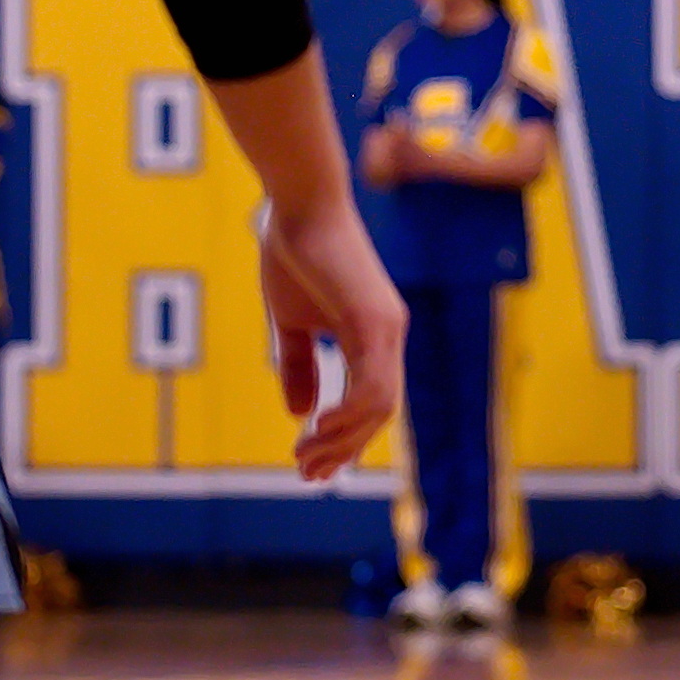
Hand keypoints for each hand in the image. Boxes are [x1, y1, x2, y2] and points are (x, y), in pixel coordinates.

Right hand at [257, 190, 405, 480]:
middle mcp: (388, 335)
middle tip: (308, 475)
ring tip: (306, 457)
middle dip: (343, 450)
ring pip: (379, 407)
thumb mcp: (291, 322)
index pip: (371, 403)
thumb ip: (299, 365)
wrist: (300, 204)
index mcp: (373, 336)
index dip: (345, 439)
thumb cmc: (294, 252)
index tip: (312, 465)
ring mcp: (385, 329)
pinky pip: (372, 384)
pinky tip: (317, 427)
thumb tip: (300, 413)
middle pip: (379, 414)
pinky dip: (349, 414)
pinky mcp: (373, 321)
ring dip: (342, 440)